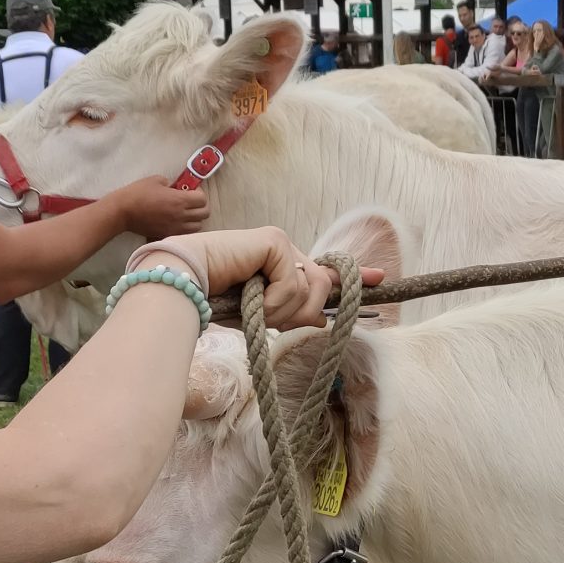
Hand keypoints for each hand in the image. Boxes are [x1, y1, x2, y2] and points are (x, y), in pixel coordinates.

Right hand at [111, 175, 212, 239]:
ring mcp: (175, 228)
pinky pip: (185, 235)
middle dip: (201, 206)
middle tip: (191, 202)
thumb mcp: (156, 180)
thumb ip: (171, 183)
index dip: (200, 194)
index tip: (191, 191)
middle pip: (205, 214)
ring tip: (186, 214)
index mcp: (179, 200)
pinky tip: (177, 223)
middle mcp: (181, 216)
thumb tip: (176, 188)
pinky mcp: (167, 235)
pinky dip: (185, 229)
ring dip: (195, 219)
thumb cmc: (137, 193)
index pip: (203, 200)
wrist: (123, 211)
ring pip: (198, 227)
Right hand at [128, 228, 374, 330]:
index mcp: (282, 264)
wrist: (184, 285)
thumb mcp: (261, 312)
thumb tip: (324, 320)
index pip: (325, 269)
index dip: (352, 275)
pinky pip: (293, 284)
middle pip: (321, 288)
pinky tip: (250, 296)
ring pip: (309, 290)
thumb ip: (294, 311)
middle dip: (302, 313)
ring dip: (282, 311)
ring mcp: (280, 243)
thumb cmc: (214, 300)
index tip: (379, 277)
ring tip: (253, 306)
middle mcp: (284, 249)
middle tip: (269, 316)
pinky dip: (273, 301)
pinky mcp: (274, 242)